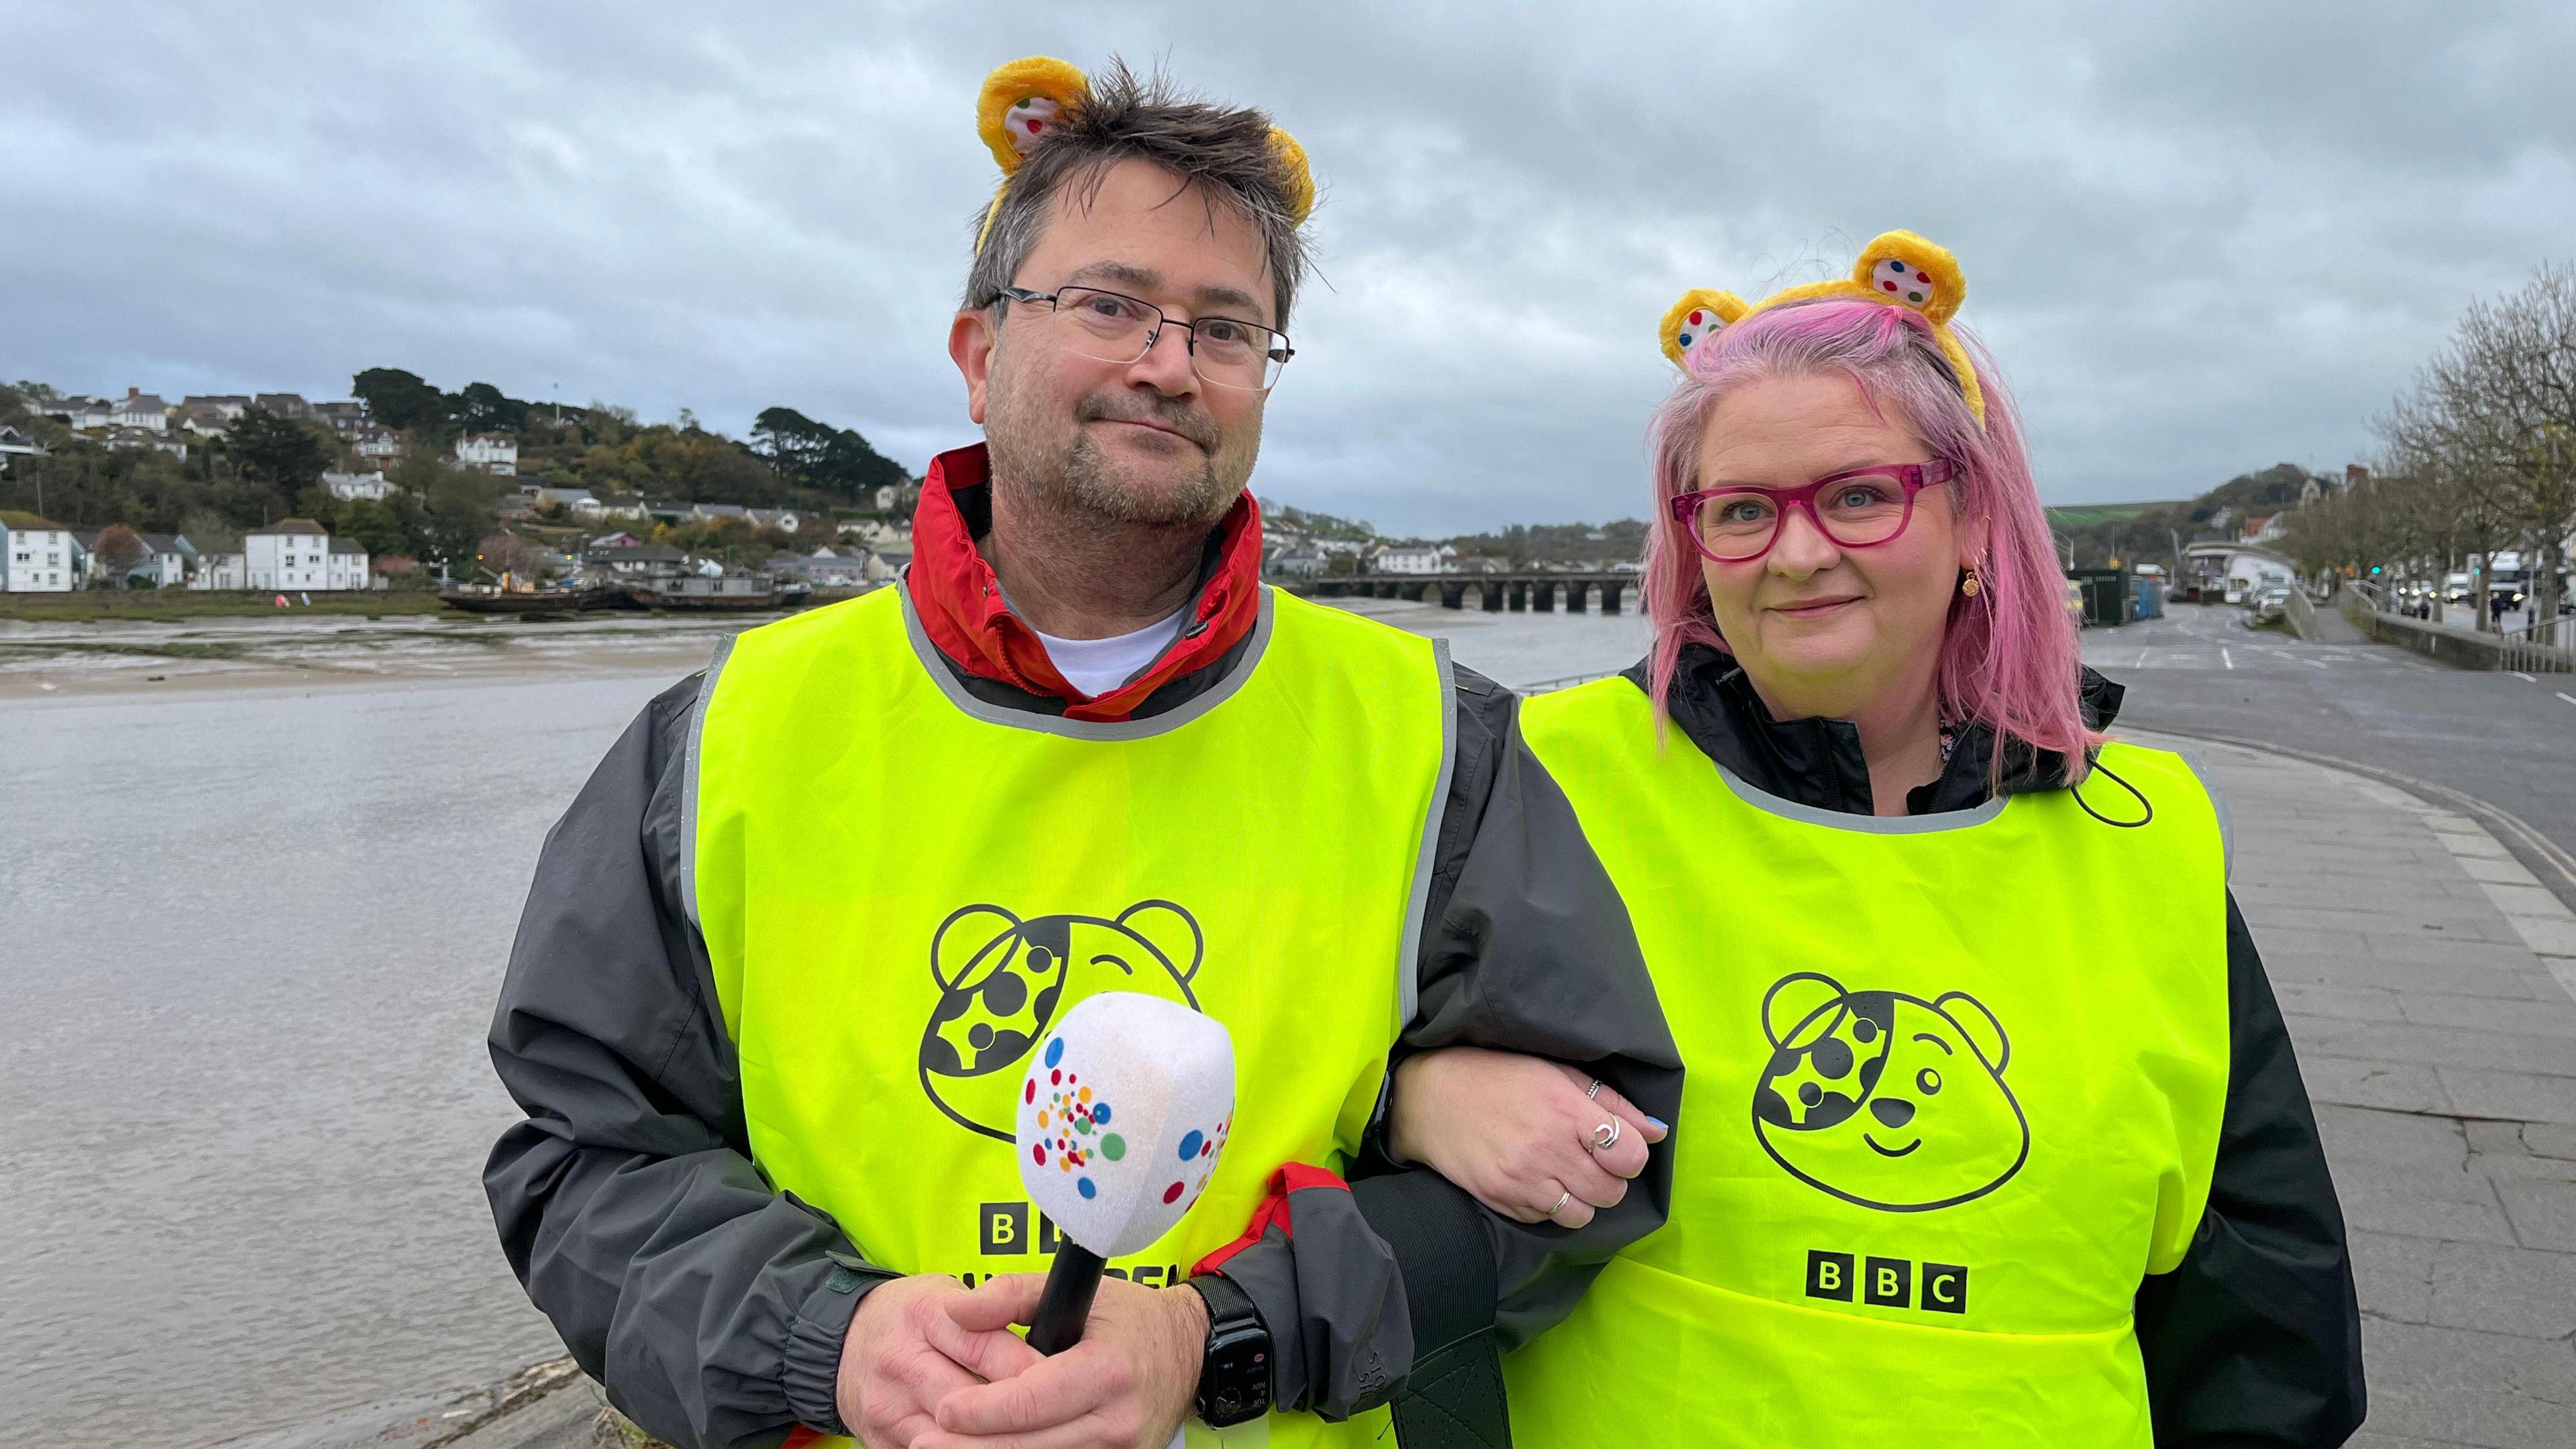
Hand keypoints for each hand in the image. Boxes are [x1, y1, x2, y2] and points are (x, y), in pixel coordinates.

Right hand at [837, 1274, 1043, 1448]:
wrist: (839, 1343)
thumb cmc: (908, 1317)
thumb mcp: (946, 1293)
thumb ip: (993, 1311)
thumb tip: (1050, 1338)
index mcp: (924, 1315)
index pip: (986, 1348)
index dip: (1030, 1370)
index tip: (1064, 1382)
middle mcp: (903, 1363)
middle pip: (973, 1401)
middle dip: (1017, 1413)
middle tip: (1057, 1417)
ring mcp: (890, 1409)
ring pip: (955, 1440)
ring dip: (996, 1439)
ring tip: (1031, 1435)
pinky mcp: (883, 1443)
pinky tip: (996, 1444)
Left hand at [919, 1272, 1207, 1447]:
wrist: (1188, 1351)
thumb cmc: (1128, 1319)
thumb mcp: (1077, 1292)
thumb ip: (1011, 1294)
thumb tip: (956, 1311)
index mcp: (1107, 1370)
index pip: (1031, 1401)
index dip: (981, 1411)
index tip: (942, 1411)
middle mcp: (1118, 1420)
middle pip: (1030, 1447)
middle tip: (923, 1444)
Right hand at [1385, 1047, 1665, 1227]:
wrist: (1429, 1097)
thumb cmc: (1498, 1075)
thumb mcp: (1557, 1073)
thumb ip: (1612, 1102)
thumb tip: (1657, 1131)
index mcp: (1567, 1110)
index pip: (1631, 1155)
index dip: (1631, 1155)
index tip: (1617, 1147)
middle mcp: (1548, 1149)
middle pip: (1611, 1191)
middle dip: (1609, 1180)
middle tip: (1590, 1161)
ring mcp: (1523, 1180)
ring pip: (1582, 1215)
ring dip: (1581, 1199)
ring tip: (1564, 1175)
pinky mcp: (1501, 1200)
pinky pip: (1546, 1221)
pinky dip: (1548, 1207)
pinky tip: (1535, 1180)